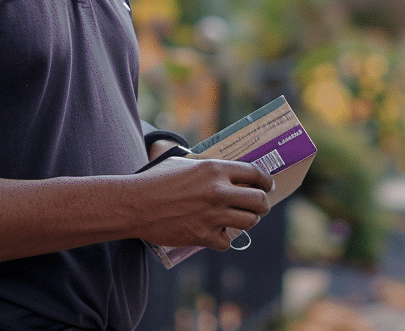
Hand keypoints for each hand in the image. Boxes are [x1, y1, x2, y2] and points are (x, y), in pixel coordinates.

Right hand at [134, 157, 272, 251]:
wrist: (136, 204)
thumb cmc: (157, 180)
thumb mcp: (184, 163)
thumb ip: (207, 168)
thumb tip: (225, 172)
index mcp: (215, 169)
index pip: (255, 174)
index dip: (266, 182)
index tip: (268, 186)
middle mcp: (218, 191)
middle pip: (259, 201)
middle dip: (263, 205)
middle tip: (259, 207)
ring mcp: (212, 215)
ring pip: (249, 222)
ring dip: (248, 222)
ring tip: (241, 219)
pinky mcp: (203, 236)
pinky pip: (226, 241)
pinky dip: (222, 239)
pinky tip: (215, 233)